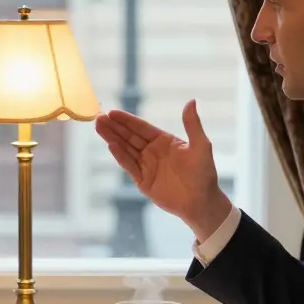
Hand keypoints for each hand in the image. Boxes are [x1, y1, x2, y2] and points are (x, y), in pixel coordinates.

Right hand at [94, 100, 232, 239]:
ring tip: (98, 127)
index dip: (127, 120)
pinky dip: (120, 156)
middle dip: (114, 127)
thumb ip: (192, 124)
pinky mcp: (142, 181)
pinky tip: (111, 145)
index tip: (112, 112)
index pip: (142, 128)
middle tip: (99, 117)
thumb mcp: (201, 146)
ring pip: (125, 149)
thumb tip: (191, 101)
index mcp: (164, 141)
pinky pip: (129, 166)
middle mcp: (152, 152)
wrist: (201, 202)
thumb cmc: (204, 174)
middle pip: (129, 136)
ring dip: (112, 138)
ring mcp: (146, 166)